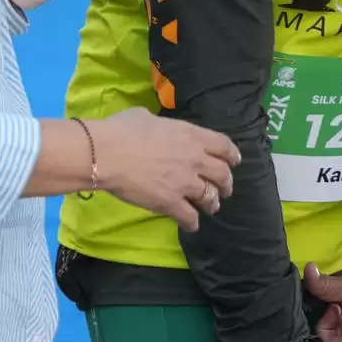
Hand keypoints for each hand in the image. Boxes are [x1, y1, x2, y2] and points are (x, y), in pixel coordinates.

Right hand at [85, 108, 239, 229]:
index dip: (232, 155)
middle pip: (222, 174)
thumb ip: (160, 124)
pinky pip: (190, 217)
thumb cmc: (122, 130)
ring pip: (210, 197)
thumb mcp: (145, 116)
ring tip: (211, 208)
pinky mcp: (171, 203)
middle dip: (226, 183)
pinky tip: (191, 226)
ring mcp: (185, 183)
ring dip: (212, 203)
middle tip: (224, 189)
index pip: (224, 146)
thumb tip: (155, 126)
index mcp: (191, 135)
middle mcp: (195, 159)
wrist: (107, 153)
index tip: (234, 161)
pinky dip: (193, 223)